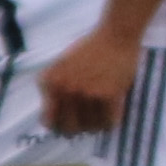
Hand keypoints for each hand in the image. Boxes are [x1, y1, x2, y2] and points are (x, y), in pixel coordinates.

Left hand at [38, 18, 143, 135]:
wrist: (115, 35)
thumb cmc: (89, 49)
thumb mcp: (60, 66)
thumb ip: (53, 91)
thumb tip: (49, 124)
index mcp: (50, 82)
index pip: (49, 122)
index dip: (59, 127)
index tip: (68, 123)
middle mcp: (65, 89)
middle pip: (70, 130)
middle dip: (79, 128)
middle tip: (87, 120)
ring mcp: (86, 94)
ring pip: (91, 128)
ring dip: (97, 124)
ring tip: (101, 110)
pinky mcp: (108, 96)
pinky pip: (108, 124)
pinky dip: (111, 120)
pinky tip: (112, 108)